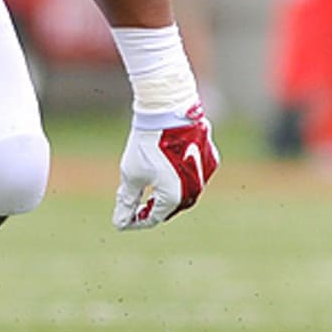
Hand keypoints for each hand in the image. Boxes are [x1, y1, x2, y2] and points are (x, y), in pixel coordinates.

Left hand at [113, 103, 218, 229]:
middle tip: (138, 208)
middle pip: (171, 207)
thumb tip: (120, 222)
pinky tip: (168, 171)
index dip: (136, 221)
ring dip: (168, 195)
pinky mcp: (211, 159)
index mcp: (174, 197)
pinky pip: (196, 175)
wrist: (169, 109)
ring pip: (185, 192)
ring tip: (152, 192)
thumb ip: (127, 200)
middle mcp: (194, 190)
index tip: (123, 219)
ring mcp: (206, 175)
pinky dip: (181, 178)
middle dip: (153, 209)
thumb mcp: (132, 173)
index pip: (153, 218)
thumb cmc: (147, 141)